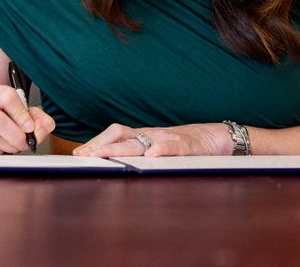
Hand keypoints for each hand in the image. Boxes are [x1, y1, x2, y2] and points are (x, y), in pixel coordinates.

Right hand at [0, 81, 53, 154]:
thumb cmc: (4, 116)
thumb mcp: (24, 113)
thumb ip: (39, 120)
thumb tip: (42, 130)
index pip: (7, 97)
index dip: (21, 115)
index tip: (30, 128)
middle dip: (16, 136)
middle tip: (24, 143)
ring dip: (8, 147)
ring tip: (13, 146)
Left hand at [73, 122, 227, 157]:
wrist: (221, 137)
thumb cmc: (190, 147)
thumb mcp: (163, 152)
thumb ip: (144, 155)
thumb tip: (118, 166)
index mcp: (146, 137)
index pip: (116, 135)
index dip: (97, 143)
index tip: (78, 154)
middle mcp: (153, 135)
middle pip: (121, 135)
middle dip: (99, 145)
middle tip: (82, 157)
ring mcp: (169, 139)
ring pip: (140, 140)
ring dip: (118, 148)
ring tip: (101, 156)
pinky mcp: (189, 146)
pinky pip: (173, 146)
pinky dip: (160, 149)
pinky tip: (150, 155)